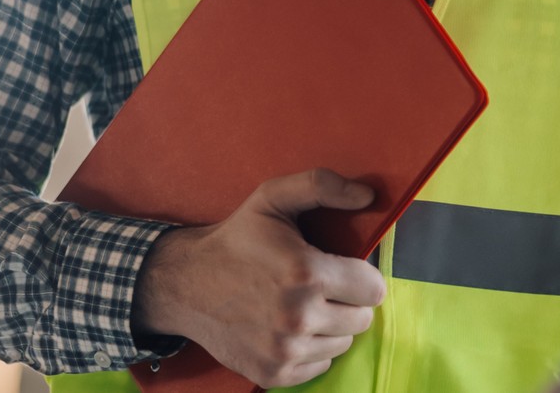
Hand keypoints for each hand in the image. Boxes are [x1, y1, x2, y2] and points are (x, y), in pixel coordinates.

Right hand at [134, 169, 386, 387]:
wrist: (186, 283)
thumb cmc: (236, 239)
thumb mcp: (274, 198)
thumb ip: (322, 186)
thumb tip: (368, 196)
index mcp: (306, 272)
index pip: (373, 289)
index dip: (361, 275)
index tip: (340, 268)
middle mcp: (298, 317)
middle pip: (362, 319)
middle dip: (347, 301)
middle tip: (319, 287)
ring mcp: (285, 350)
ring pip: (342, 344)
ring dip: (329, 326)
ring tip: (302, 305)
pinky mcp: (273, 374)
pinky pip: (319, 367)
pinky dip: (311, 350)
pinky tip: (288, 328)